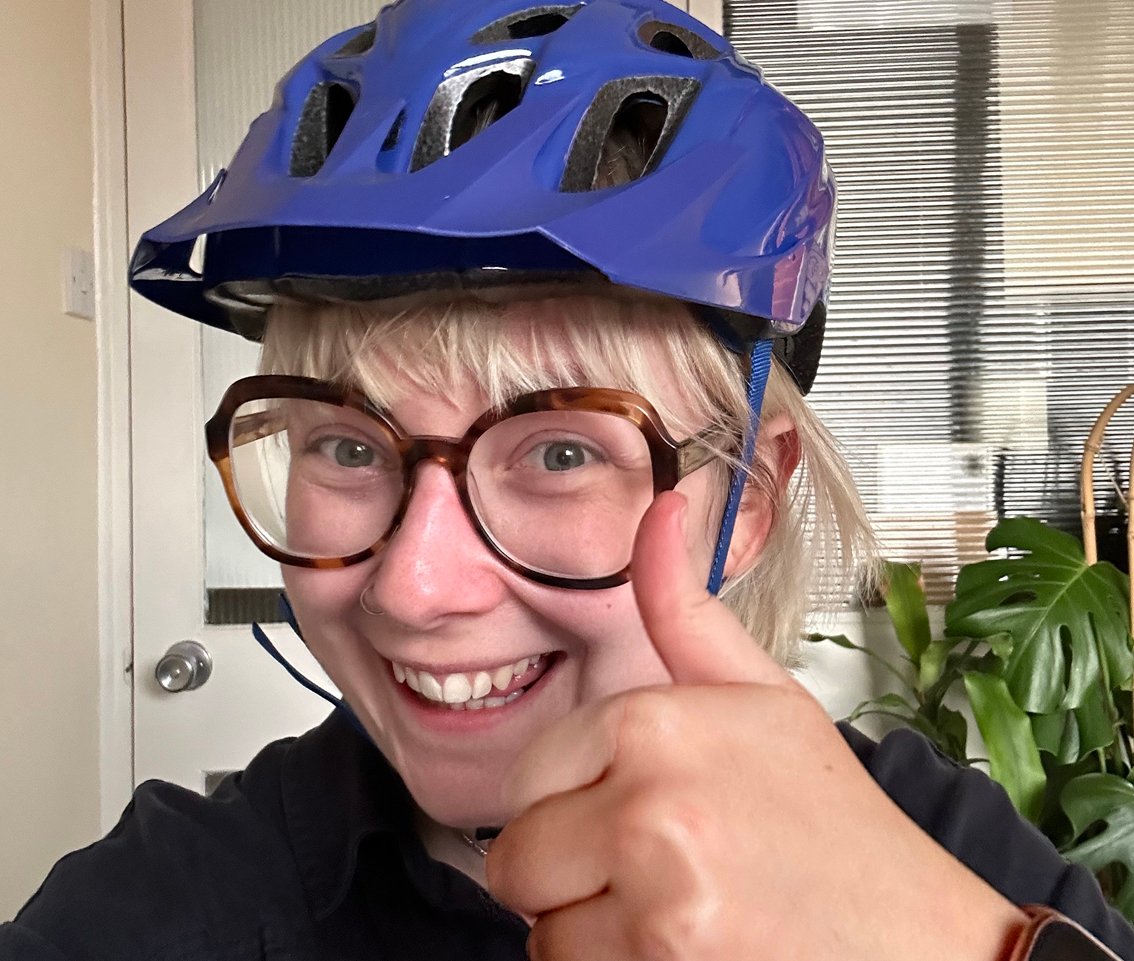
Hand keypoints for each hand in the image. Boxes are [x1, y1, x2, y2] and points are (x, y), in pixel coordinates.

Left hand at [486, 492, 1025, 960]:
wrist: (918, 937)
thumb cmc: (832, 819)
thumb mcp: (761, 695)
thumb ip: (683, 608)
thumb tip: (660, 511)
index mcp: (657, 722)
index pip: (528, 775)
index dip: (573, 801)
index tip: (629, 809)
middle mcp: (649, 805)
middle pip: (518, 856)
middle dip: (570, 869)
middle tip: (652, 866)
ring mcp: (656, 898)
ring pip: (540, 928)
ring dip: (590, 927)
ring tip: (673, 905)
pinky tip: (682, 945)